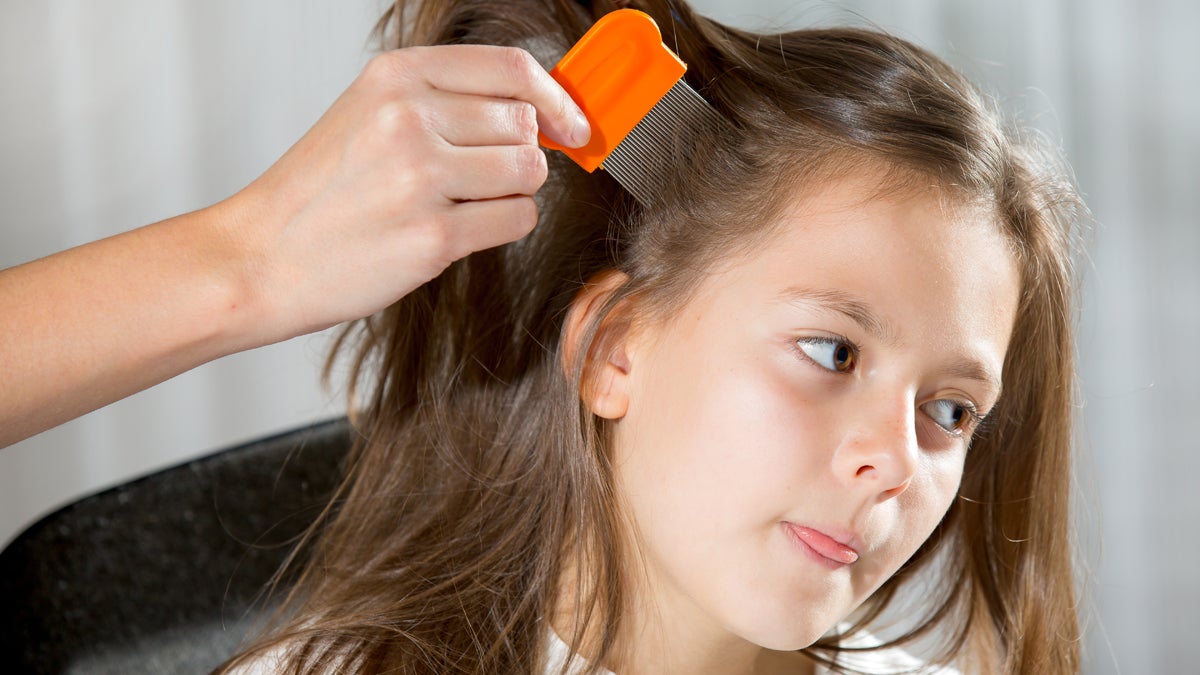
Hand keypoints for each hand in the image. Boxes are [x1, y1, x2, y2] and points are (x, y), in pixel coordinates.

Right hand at [221, 44, 589, 343]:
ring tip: (461, 204)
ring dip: (512, 192)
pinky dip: (502, 227)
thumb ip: (449, 100)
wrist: (261, 257)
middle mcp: (409, 117)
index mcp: (396, 77)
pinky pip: (517, 219)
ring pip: (530, 173)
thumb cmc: (322, 192)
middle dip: (521, 154)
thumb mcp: (371, 114)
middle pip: (527, 124)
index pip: (513, 67)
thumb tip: (544, 110)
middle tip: (479, 178)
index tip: (570, 123)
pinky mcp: (434, 236)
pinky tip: (458, 230)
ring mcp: (422, 177)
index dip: (555, 97)